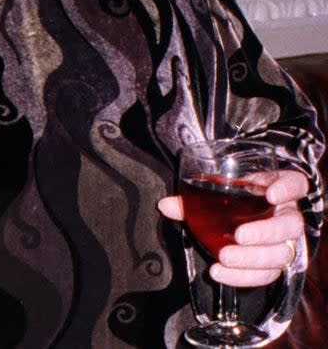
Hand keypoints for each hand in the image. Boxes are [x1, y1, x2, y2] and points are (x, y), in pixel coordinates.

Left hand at [158, 168, 309, 286]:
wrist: (241, 217)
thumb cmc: (232, 199)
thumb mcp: (217, 192)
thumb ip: (193, 198)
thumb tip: (165, 205)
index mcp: (276, 189)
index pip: (295, 184)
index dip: (287, 188)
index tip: (270, 194)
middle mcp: (285, 214)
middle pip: (290, 225)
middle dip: (265, 233)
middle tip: (239, 236)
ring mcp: (284, 240)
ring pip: (282, 253)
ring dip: (253, 259)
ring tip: (225, 257)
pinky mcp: (275, 262)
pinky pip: (267, 274)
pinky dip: (244, 276)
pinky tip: (221, 272)